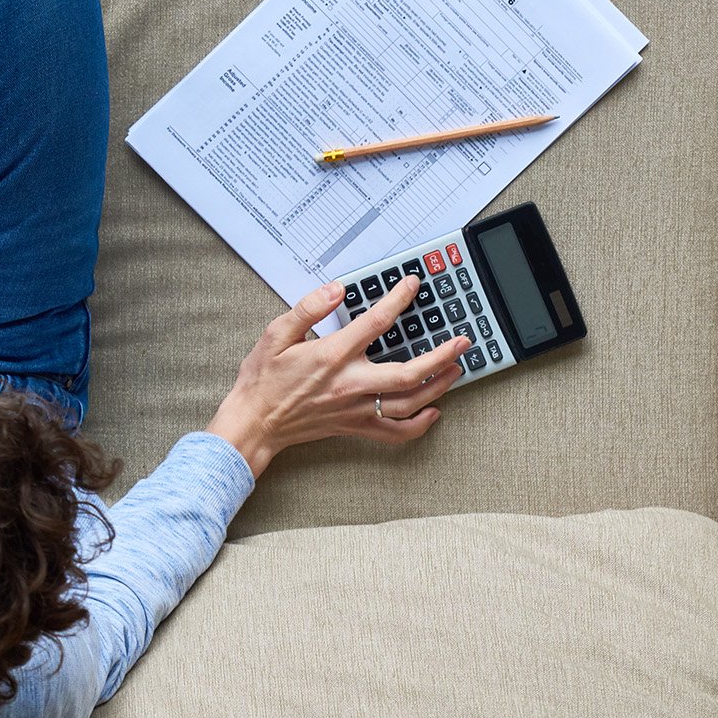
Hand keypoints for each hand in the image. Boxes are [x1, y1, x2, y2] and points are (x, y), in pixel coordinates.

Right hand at [205, 276, 470, 475]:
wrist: (254, 421)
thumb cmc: (263, 380)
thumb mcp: (276, 334)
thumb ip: (308, 308)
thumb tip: (337, 289)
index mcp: (332, 356)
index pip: (376, 322)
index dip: (398, 300)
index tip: (412, 285)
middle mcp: (350, 384)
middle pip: (409, 373)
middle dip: (442, 356)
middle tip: (462, 341)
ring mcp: (355, 408)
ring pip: (409, 402)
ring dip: (439, 386)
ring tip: (457, 369)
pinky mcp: (354, 426)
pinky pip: (394, 432)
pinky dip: (418, 425)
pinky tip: (433, 413)